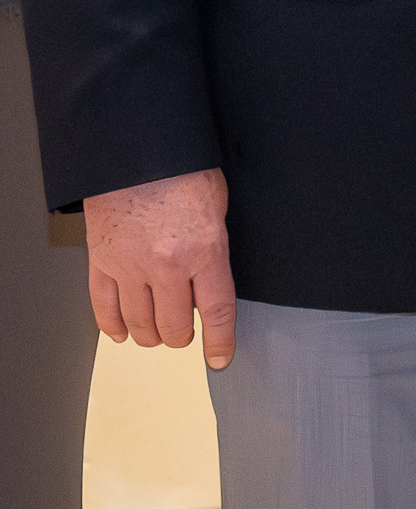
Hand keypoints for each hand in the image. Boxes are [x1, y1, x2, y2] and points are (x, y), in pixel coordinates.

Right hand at [85, 168, 236, 368]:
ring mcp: (130, 266)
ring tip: (158, 335)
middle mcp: (167, 265)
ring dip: (151, 335)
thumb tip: (206, 283)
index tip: (220, 358)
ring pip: (140, 323)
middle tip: (186, 335)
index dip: (220, 341)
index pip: (217, 311)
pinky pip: (104, 307)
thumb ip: (213, 250)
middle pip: (176, 325)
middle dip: (183, 337)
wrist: (137, 150)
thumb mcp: (217, 209)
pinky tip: (122, 334)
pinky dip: (113, 326)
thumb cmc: (183, 171)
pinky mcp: (102, 261)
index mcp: (205, 250)